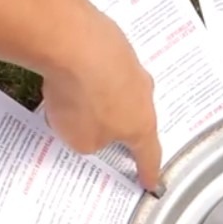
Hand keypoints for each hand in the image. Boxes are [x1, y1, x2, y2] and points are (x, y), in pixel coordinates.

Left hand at [40, 0, 162, 191]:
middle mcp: (143, 93)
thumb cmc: (81, 98)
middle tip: (109, 135)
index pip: (149, 155)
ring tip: (78, 99)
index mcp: (141, 124)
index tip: (152, 183)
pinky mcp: (112, 40)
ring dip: (104, 96)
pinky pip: (103, 63)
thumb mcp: (80, 141)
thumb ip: (92, 142)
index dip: (148, 171)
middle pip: (136, 116)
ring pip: (119, 87)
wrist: (71, 41)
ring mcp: (129, 64)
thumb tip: (93, 131)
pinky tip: (71, 73)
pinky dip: (91, 71)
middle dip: (123, 126)